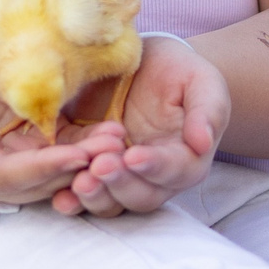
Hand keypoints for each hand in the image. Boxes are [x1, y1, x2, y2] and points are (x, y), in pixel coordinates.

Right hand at [0, 28, 119, 204]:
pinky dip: (85, 144)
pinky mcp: (28, 140)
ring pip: (55, 169)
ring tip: (119, 140)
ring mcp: (11, 158)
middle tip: (114, 151)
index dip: (42, 168)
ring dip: (87, 160)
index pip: (6, 177)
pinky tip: (112, 130)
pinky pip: (60, 148)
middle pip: (38, 180)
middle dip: (75, 168)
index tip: (76, 156)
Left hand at [50, 35, 229, 217]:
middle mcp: (156, 177)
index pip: (177, 171)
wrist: (142, 64)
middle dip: (121, 184)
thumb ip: (209, 109)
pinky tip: (60, 197)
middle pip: (143, 196)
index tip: (134, 155)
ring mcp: (123, 178)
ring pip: (114, 203)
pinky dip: (73, 201)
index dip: (156, 167)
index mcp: (187, 157)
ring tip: (80, 182)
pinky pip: (85, 195)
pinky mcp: (94, 172)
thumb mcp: (201, 80)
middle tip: (100, 166)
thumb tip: (204, 142)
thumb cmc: (177, 71)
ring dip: (97, 197)